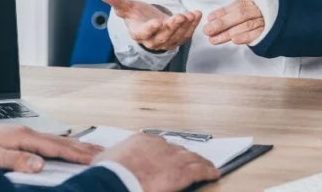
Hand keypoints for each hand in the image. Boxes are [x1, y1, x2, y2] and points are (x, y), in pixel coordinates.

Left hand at [0, 121, 101, 172]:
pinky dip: (66, 144)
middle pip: (63, 141)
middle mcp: (29, 133)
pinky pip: (51, 140)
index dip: (75, 154)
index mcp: (24, 137)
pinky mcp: (24, 136)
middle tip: (103, 153)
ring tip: (93, 149)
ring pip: (59, 140)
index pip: (56, 148)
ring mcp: (27, 133)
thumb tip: (39, 164)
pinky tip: (69, 146)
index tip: (92, 159)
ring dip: (78, 145)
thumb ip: (17, 161)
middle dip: (84, 148)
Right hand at [95, 133, 219, 191]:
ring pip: (192, 158)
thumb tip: (109, 161)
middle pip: (178, 149)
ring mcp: (172, 158)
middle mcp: (160, 146)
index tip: (167, 157)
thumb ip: (115, 157)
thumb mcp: (108, 159)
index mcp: (142, 141)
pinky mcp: (181, 173)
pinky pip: (200, 170)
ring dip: (200, 161)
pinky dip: (208, 171)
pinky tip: (214, 173)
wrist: (117, 179)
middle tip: (190, 160)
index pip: (159, 145)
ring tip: (207, 165)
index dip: (166, 152)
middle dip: (184, 155)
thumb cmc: (109, 172)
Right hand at [98, 0, 201, 51]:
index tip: (157, 22)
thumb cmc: (137, 15)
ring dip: (185, 26)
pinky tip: (197, 14)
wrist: (148, 22)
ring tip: (191, 14)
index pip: (143, 33)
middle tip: (180, 16)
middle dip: (172, 27)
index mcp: (138, 33)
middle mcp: (152, 40)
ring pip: (177, 36)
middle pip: (163, 36)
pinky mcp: (177, 39)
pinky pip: (187, 34)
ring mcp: (166, 41)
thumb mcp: (126, 6)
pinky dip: (193, 25)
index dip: (150, 28)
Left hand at [203, 0, 264, 45]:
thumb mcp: (243, 9)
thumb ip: (228, 13)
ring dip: (229, 33)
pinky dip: (245, 37)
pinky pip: (256, 35)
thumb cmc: (255, 15)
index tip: (209, 19)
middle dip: (222, 23)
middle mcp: (257, 10)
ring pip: (246, 25)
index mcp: (251, 2)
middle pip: (240, 15)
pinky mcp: (268, 32)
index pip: (235, 6)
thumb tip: (211, 18)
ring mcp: (264, 21)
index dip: (222, 12)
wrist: (279, 18)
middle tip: (208, 30)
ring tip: (214, 39)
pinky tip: (234, 41)